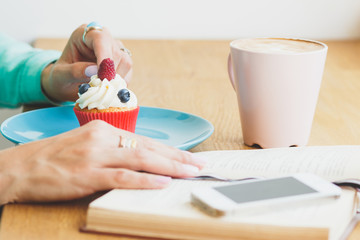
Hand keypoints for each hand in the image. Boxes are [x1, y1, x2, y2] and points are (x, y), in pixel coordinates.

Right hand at [0, 121, 204, 203]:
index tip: (189, 157)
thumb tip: (142, 163)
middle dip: (178, 157)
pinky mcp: (87, 174)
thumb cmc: (54, 158)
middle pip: (149, 148)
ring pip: (141, 160)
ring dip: (170, 167)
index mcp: (104, 130)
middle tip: (200, 164)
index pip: (146, 141)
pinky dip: (145, 180)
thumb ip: (113, 151)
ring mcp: (96, 156)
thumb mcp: (87, 146)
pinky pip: (122, 177)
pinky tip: (162, 183)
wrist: (20, 167)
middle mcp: (103, 138)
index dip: (170, 150)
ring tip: (191, 172)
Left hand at [41, 24, 132, 101]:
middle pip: (115, 52)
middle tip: (101, 89)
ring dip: (117, 79)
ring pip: (125, 62)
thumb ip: (74, 72)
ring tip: (102, 89)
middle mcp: (103, 38)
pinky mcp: (122, 62)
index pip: (100, 38)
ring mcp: (115, 49)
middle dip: (110, 73)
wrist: (67, 84)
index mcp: (84, 34)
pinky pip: (128, 72)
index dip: (104, 56)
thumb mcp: (60, 76)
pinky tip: (110, 89)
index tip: (103, 74)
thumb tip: (94, 71)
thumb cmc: (61, 77)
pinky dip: (121, 83)